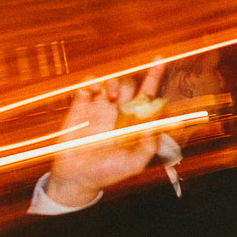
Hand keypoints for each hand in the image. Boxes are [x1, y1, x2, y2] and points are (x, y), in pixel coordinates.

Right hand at [43, 63, 166, 206]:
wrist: (76, 177)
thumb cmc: (107, 173)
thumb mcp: (133, 164)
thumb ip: (147, 148)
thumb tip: (154, 128)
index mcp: (133, 121)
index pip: (148, 94)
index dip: (154, 76)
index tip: (160, 59)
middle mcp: (118, 112)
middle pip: (128, 85)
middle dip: (126, 84)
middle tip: (119, 97)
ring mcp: (99, 108)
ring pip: (109, 82)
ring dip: (110, 82)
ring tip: (107, 95)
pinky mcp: (80, 108)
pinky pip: (86, 86)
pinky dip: (89, 82)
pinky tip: (90, 90)